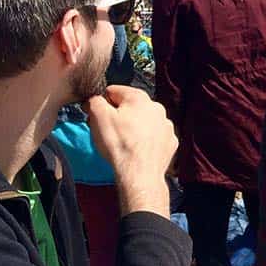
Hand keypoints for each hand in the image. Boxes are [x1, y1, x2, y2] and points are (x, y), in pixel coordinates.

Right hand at [85, 86, 177, 216]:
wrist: (139, 174)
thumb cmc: (119, 145)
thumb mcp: (98, 116)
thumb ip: (94, 100)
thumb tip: (95, 99)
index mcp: (139, 97)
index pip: (114, 91)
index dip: (101, 102)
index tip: (95, 114)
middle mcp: (157, 108)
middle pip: (130, 107)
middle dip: (118, 116)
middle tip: (108, 130)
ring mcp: (166, 126)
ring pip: (144, 122)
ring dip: (133, 128)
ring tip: (124, 142)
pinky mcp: (170, 142)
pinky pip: (154, 137)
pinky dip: (146, 141)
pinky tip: (137, 149)